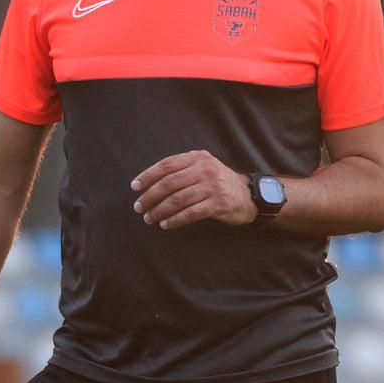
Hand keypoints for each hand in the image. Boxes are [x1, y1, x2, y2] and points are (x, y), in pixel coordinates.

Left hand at [131, 150, 255, 229]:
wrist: (248, 196)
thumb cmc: (219, 183)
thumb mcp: (203, 168)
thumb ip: (182, 170)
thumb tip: (149, 183)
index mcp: (197, 158)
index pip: (166, 165)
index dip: (148, 176)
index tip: (134, 187)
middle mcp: (205, 169)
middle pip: (169, 183)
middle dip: (150, 196)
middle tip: (139, 207)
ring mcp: (213, 187)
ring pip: (177, 200)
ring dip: (159, 211)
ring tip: (149, 218)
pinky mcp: (218, 204)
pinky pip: (190, 213)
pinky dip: (174, 220)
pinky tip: (165, 224)